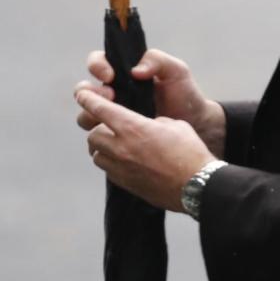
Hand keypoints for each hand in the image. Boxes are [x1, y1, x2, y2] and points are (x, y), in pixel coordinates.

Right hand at [75, 48, 226, 154]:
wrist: (196, 125)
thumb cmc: (185, 95)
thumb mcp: (176, 71)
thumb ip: (157, 60)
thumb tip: (135, 70)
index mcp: (122, 75)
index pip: (97, 64)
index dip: (98, 66)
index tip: (111, 75)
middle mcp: (113, 95)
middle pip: (84, 92)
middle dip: (90, 94)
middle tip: (111, 96)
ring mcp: (112, 118)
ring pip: (85, 117)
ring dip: (90, 116)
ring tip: (110, 121)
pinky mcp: (116, 139)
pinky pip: (97, 141)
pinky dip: (101, 140)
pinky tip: (116, 139)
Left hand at [75, 90, 211, 211]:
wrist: (197, 186)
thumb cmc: (190, 152)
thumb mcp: (174, 125)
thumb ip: (153, 122)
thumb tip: (147, 126)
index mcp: (133, 127)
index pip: (100, 109)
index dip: (88, 99)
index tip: (82, 94)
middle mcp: (121, 147)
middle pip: (93, 134)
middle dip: (98, 128)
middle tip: (108, 125)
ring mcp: (121, 168)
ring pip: (96, 154)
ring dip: (102, 147)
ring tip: (116, 144)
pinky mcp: (125, 184)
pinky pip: (108, 170)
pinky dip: (111, 162)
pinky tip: (126, 161)